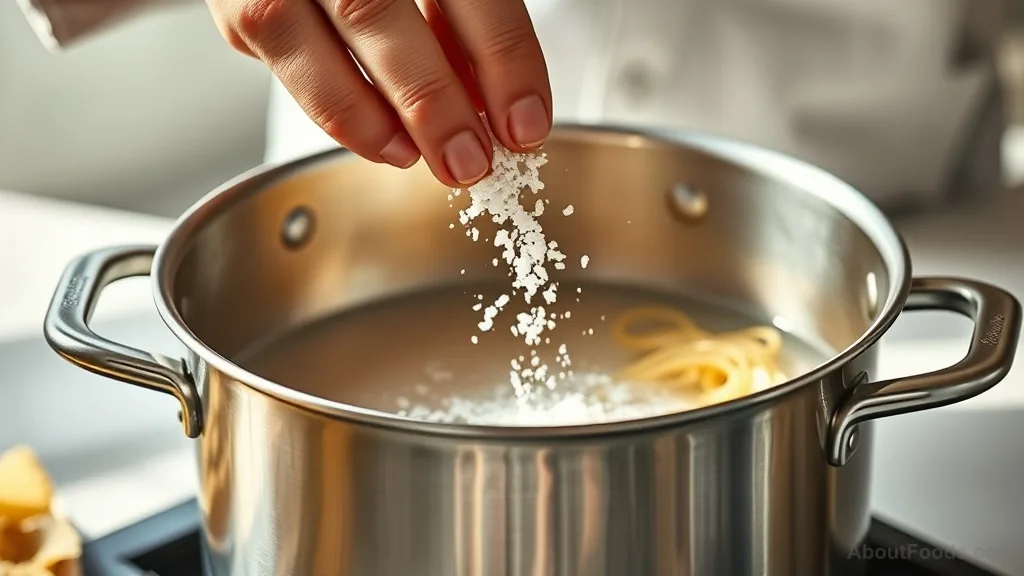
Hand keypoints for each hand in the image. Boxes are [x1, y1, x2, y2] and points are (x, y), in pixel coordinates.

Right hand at [206, 0, 551, 186]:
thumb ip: (461, 20)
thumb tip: (494, 102)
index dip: (503, 58)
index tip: (524, 123)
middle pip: (374, 10)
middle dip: (430, 101)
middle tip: (468, 160)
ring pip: (298, 33)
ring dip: (366, 115)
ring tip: (415, 157)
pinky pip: (271, 48)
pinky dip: (329, 106)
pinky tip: (376, 136)